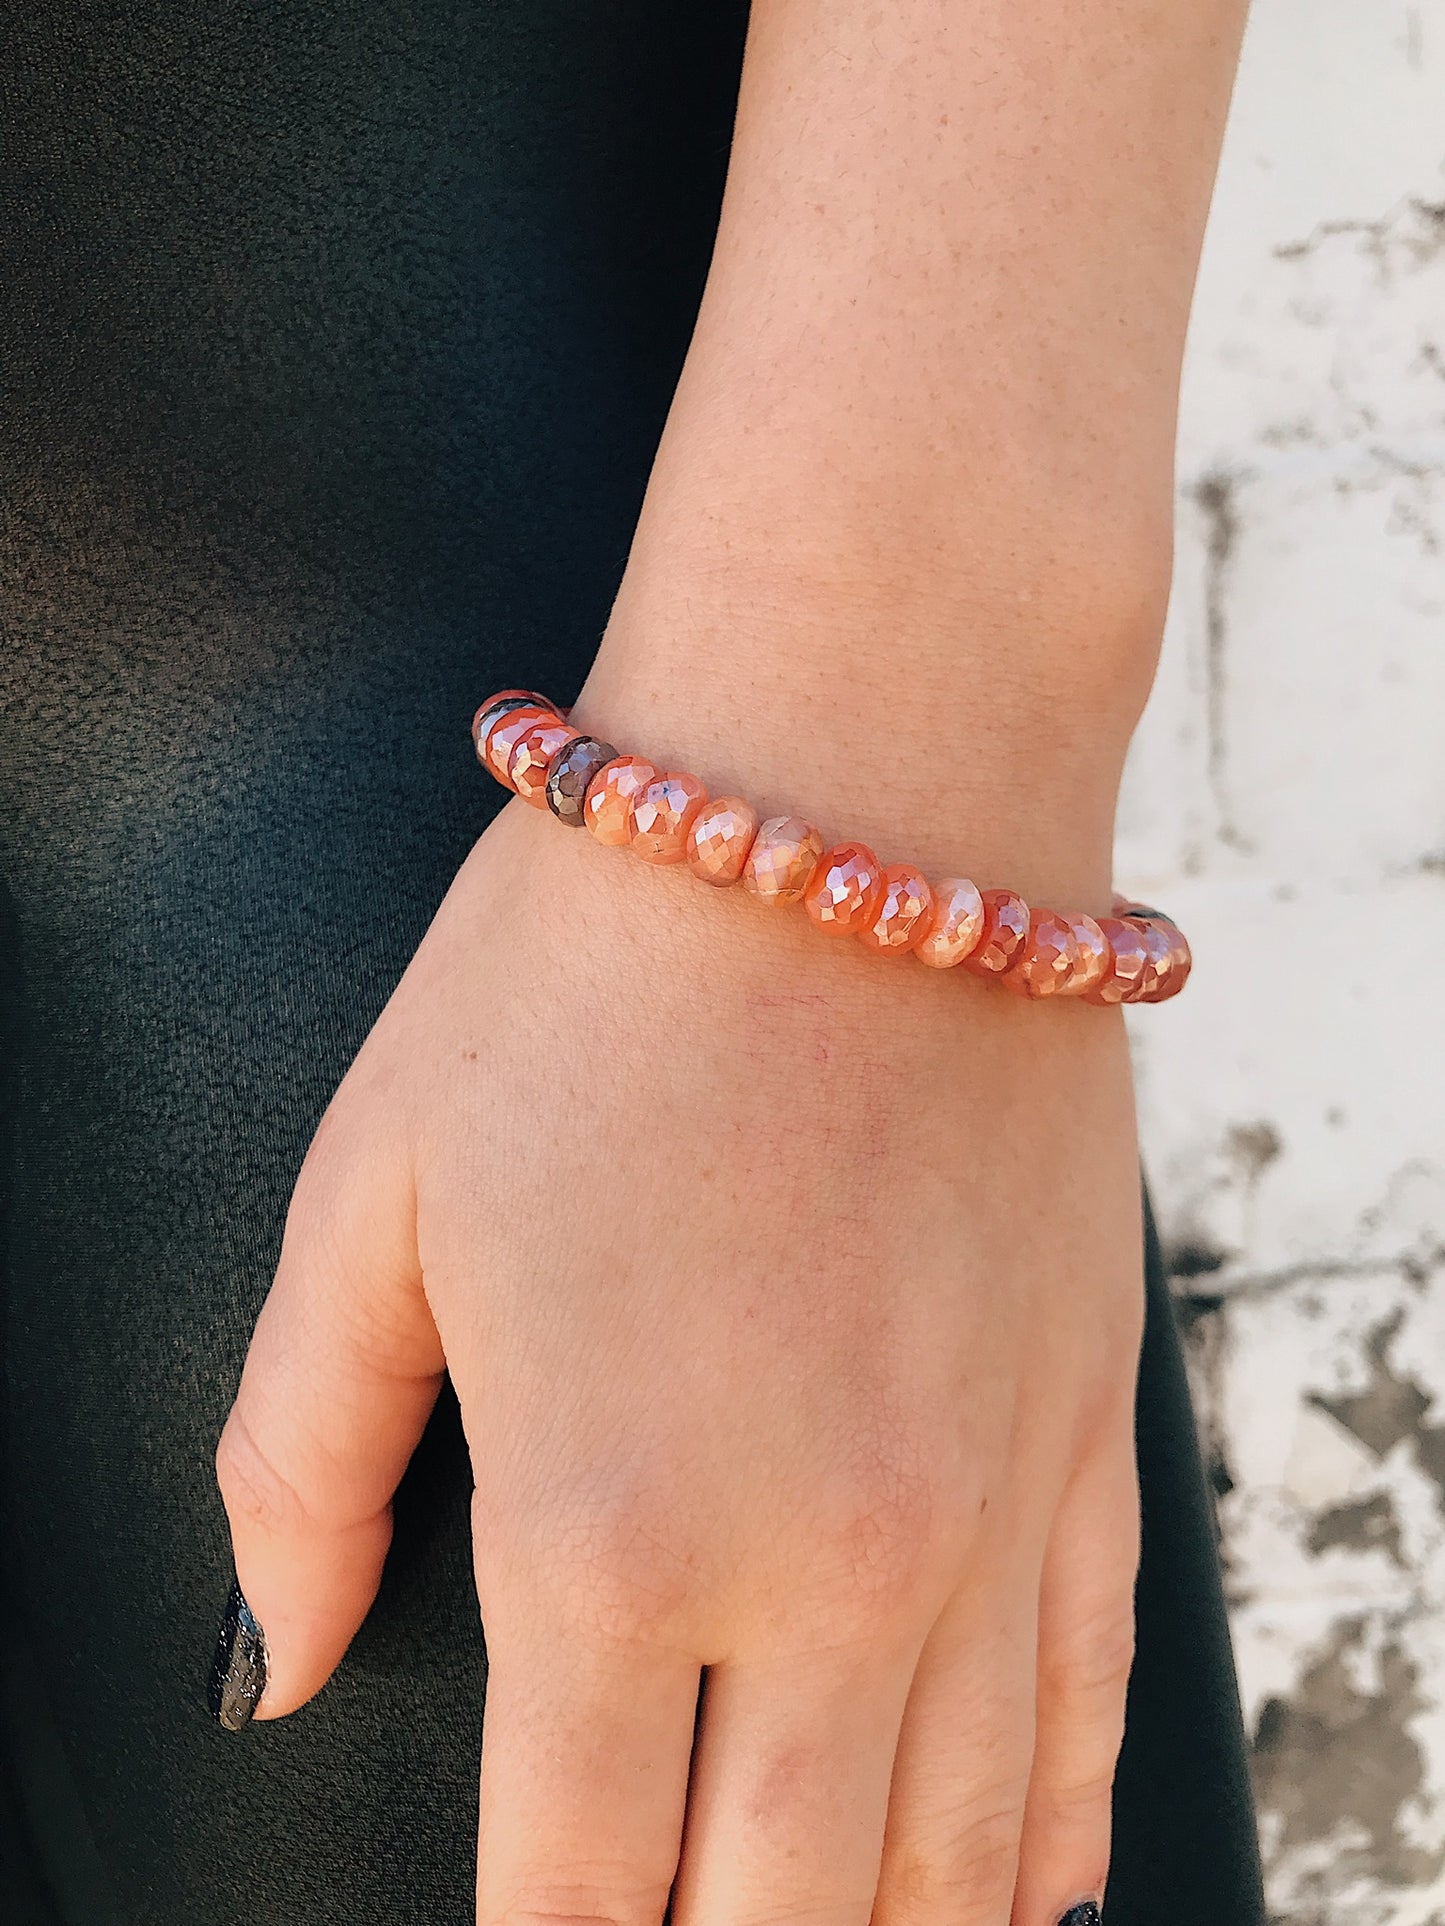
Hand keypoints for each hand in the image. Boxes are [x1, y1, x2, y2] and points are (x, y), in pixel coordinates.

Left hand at [216, 790, 1144, 1925]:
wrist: (860, 781)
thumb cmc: (590, 969)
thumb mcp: (370, 1198)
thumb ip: (300, 1463)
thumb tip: (280, 1663)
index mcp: (615, 1527)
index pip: (574, 1889)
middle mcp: (833, 1562)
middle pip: (782, 1921)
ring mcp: (991, 1506)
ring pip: (962, 1865)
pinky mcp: (1090, 1428)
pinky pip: (1093, 1708)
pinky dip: (1050, 1847)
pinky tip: (1018, 1906)